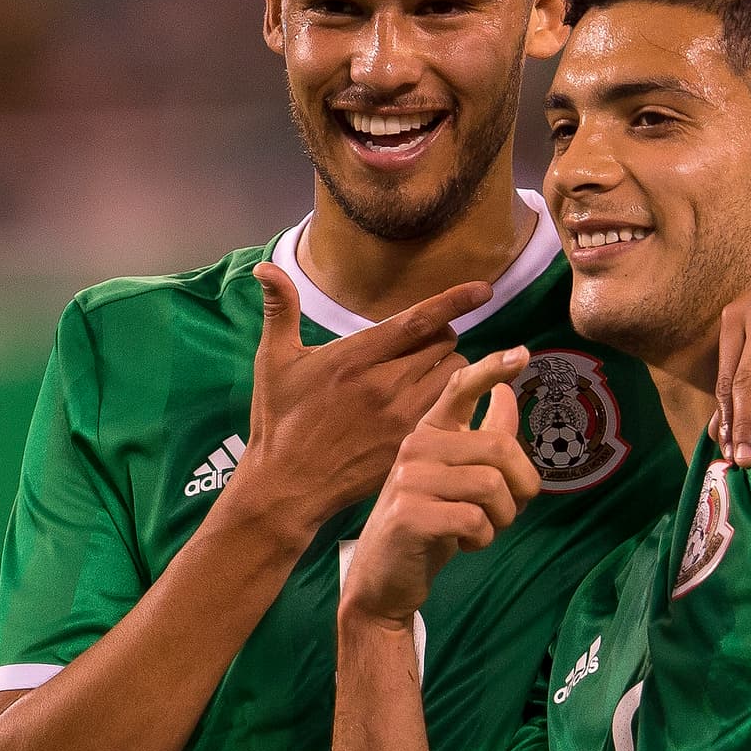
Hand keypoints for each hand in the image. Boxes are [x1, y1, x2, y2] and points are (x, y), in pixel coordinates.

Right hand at [230, 261, 488, 543]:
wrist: (288, 484)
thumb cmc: (279, 420)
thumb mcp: (274, 361)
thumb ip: (281, 310)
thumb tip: (267, 266)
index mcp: (355, 358)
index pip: (417, 321)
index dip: (454, 301)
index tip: (483, 289)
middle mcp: (384, 385)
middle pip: (443, 344)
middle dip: (443, 336)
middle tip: (426, 343)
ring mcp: (401, 417)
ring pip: (453, 376)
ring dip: (450, 367)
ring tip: (429, 372)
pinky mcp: (409, 444)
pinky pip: (451, 411)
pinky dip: (452, 400)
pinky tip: (437, 403)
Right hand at [340, 349, 541, 625]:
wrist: (383, 580)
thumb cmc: (428, 527)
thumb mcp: (456, 479)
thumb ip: (482, 440)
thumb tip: (509, 394)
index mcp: (429, 434)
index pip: (459, 388)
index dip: (493, 370)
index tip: (522, 354)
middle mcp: (416, 447)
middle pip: (501, 448)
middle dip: (522, 487)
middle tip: (509, 512)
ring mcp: (409, 480)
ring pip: (492, 485)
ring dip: (502, 518)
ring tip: (481, 530)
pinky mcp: (409, 515)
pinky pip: (475, 519)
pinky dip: (482, 538)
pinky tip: (464, 544)